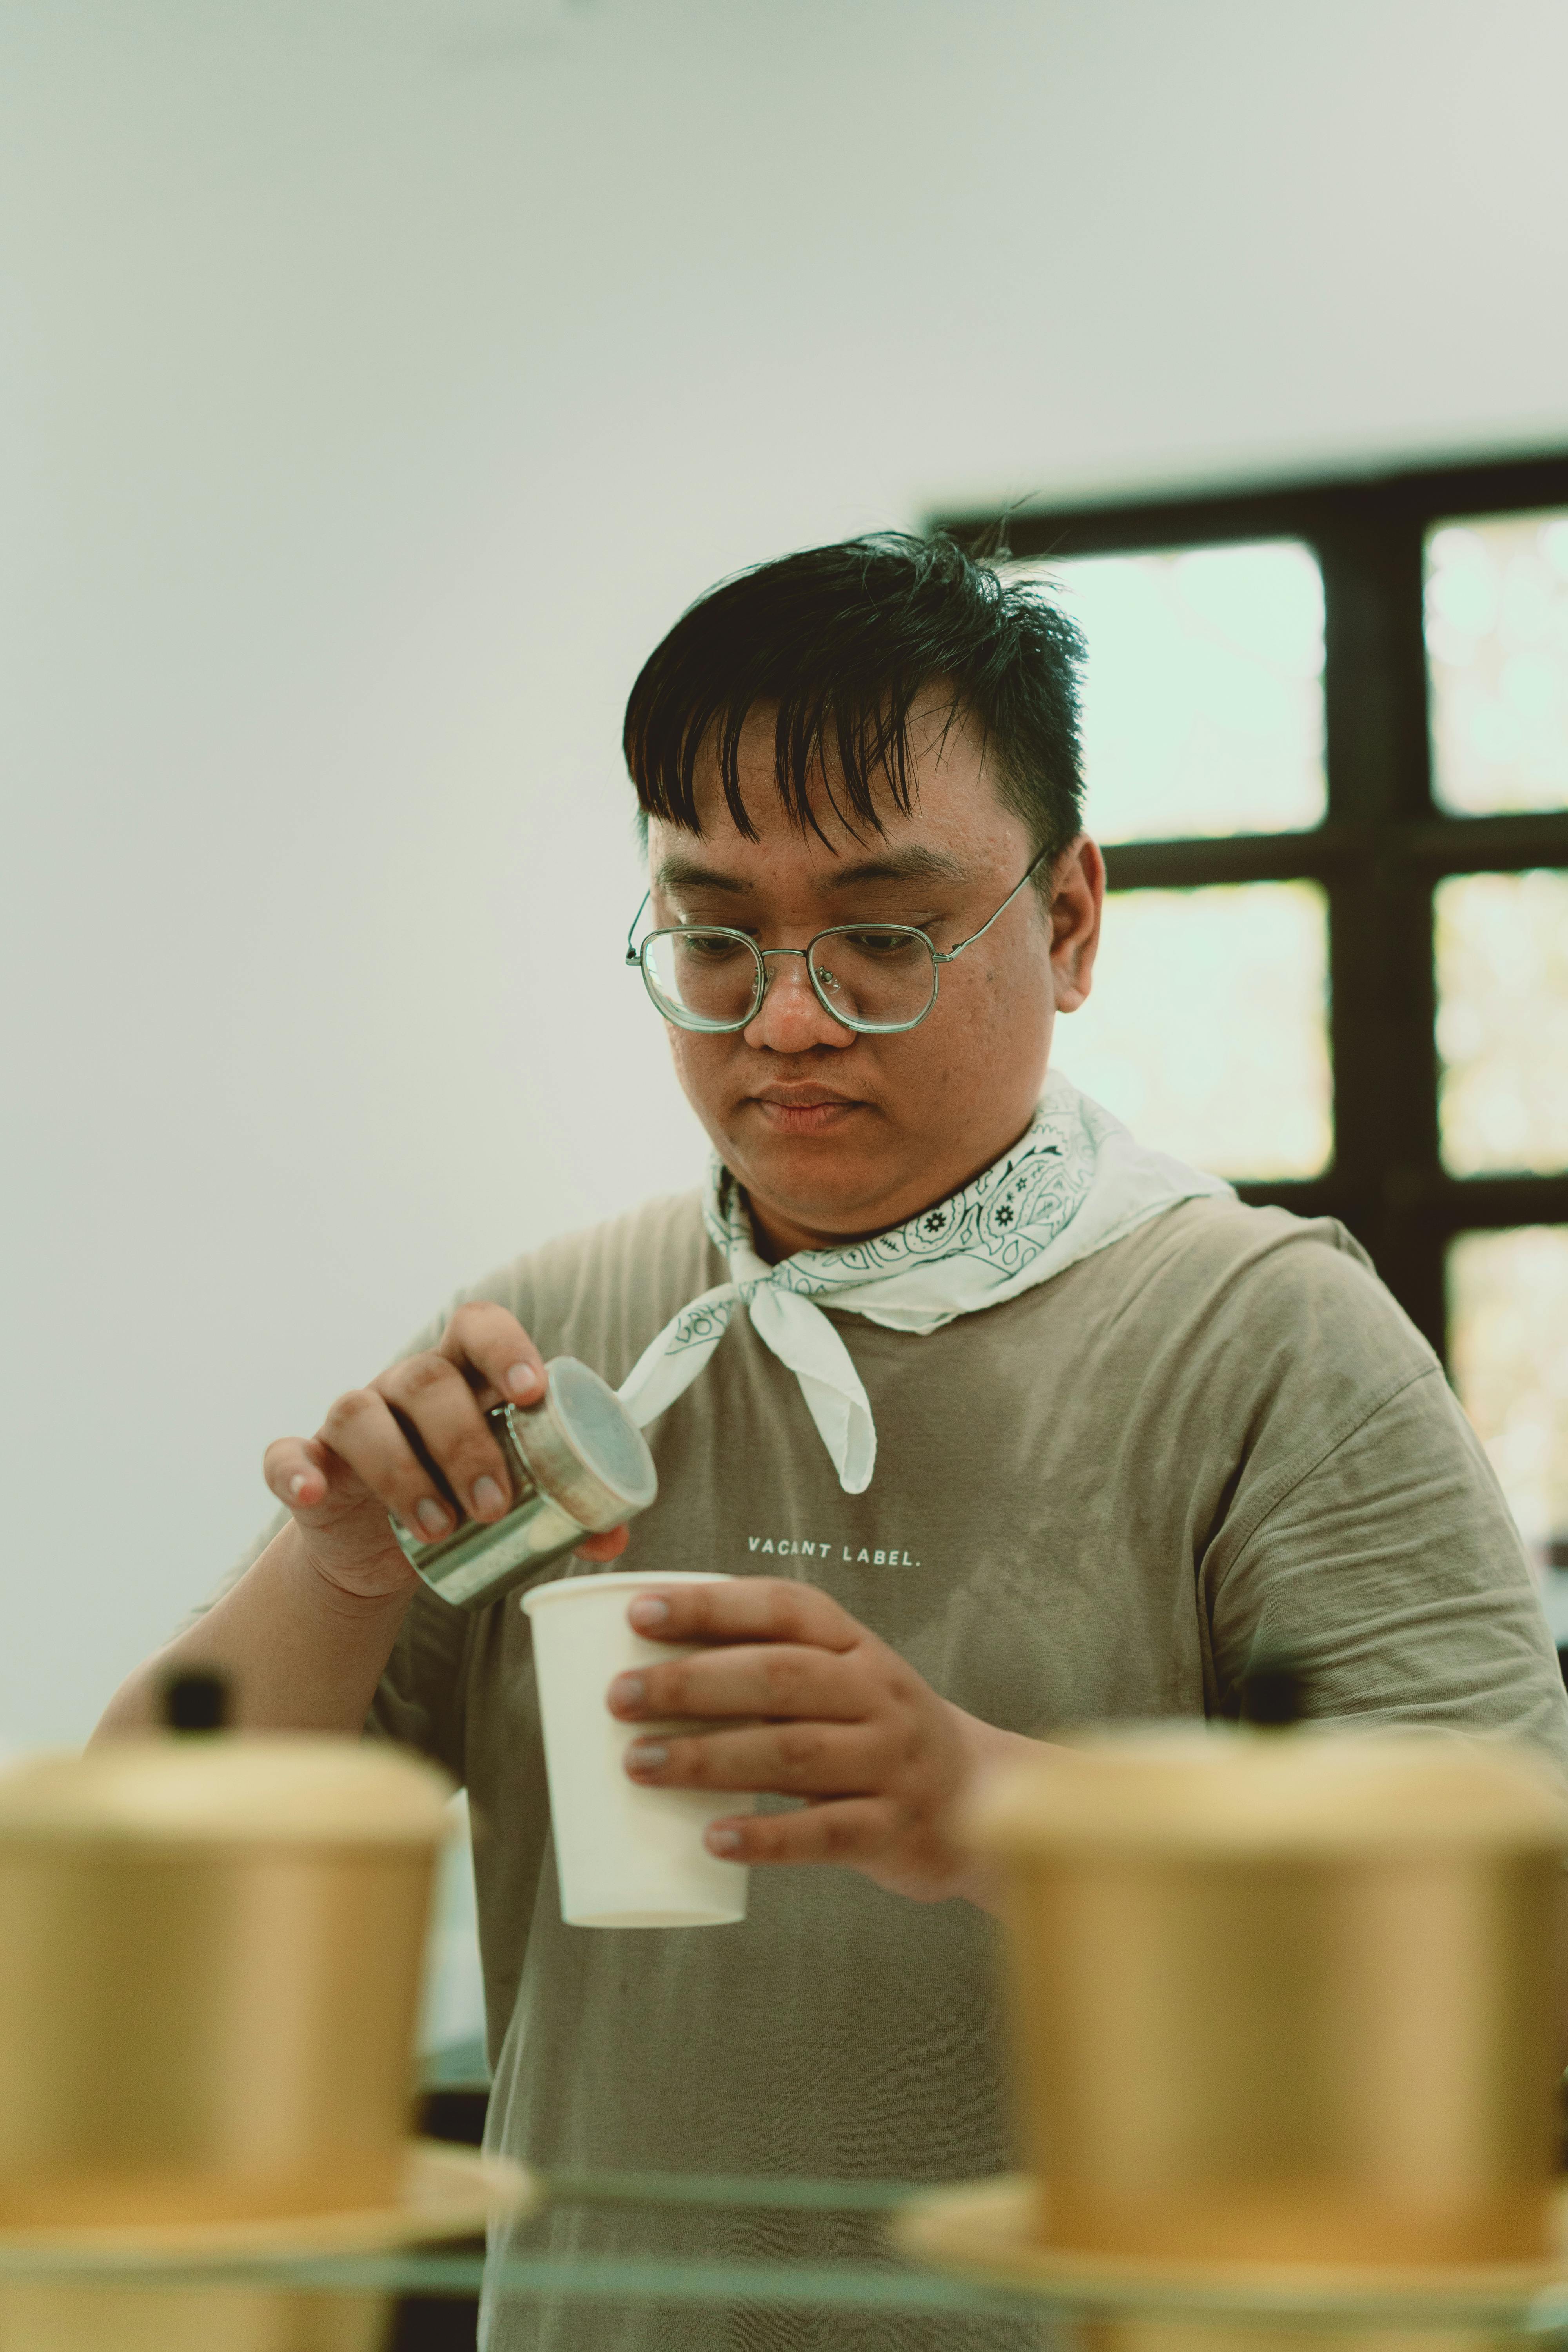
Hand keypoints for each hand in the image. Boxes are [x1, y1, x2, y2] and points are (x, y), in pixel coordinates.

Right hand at [261, 1303, 628, 1602]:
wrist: (385, 1550)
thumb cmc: (462, 1499)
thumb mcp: (514, 1500)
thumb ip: (563, 1509)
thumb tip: (612, 1536)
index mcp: (464, 1376)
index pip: (480, 1328)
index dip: (506, 1348)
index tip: (531, 1393)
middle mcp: (405, 1386)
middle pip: (429, 1381)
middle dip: (464, 1441)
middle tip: (494, 1502)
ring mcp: (353, 1422)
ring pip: (363, 1415)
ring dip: (402, 1472)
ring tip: (441, 1528)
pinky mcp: (310, 1463)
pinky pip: (287, 1453)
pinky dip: (295, 1469)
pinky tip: (311, 1490)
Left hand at [608, 1577, 1038, 1906]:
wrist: (978, 1796)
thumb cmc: (873, 1731)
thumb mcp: (836, 1680)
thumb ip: (762, 1666)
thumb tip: (640, 1662)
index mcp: (855, 1645)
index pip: (783, 1608)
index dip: (711, 1605)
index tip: (639, 1613)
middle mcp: (877, 1693)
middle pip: (779, 1677)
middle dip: (692, 1684)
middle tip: (620, 1697)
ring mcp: (890, 1761)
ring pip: (793, 1753)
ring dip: (709, 1758)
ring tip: (638, 1763)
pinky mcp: (893, 1829)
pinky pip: (825, 1833)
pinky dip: (766, 1837)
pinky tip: (713, 1839)